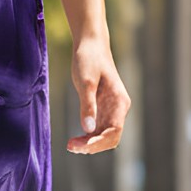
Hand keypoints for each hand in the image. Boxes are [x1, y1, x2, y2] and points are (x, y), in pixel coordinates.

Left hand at [67, 35, 128, 153]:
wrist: (90, 44)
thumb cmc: (89, 59)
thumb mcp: (86, 82)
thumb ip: (88, 105)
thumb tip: (89, 129)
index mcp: (119, 102)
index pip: (114, 131)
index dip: (99, 142)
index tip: (82, 146)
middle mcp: (118, 109)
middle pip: (111, 137)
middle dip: (93, 146)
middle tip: (72, 146)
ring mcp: (111, 110)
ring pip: (103, 135)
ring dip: (89, 144)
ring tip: (71, 145)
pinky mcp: (101, 108)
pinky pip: (97, 129)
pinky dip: (87, 137)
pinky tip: (75, 139)